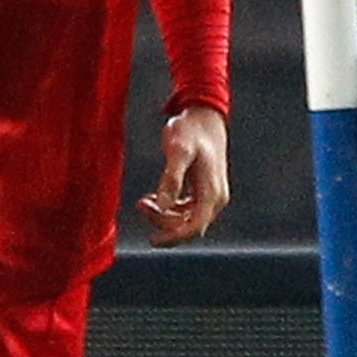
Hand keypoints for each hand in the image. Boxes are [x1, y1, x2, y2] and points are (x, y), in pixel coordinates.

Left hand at [137, 104, 229, 245]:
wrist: (204, 115)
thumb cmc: (191, 130)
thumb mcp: (177, 151)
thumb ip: (170, 179)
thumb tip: (161, 205)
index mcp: (212, 192)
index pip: (195, 227)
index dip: (173, 238)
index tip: (152, 240)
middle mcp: (216, 198)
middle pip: (189, 226)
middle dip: (163, 222)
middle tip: (140, 204)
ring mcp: (211, 195)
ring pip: (186, 220)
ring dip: (164, 216)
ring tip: (143, 201)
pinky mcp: (204, 190)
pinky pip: (186, 210)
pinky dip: (169, 209)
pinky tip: (153, 199)